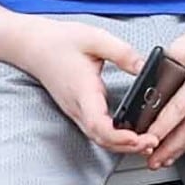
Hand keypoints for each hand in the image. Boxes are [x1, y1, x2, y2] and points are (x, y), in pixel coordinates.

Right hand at [19, 16, 152, 155]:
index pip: (98, 123)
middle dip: (128, 146)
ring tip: (146, 142)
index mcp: (82, 90)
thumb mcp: (95, 38)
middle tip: (153, 143)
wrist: (32, 45)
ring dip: (122, 145)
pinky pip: (96, 131)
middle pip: (101, 138)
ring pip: (98, 138)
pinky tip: (130, 134)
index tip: (138, 138)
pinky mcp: (77, 109)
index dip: (118, 136)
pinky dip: (114, 138)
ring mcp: (75, 110)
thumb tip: (145, 67)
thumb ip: (122, 53)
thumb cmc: (59, 41)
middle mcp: (77, 106)